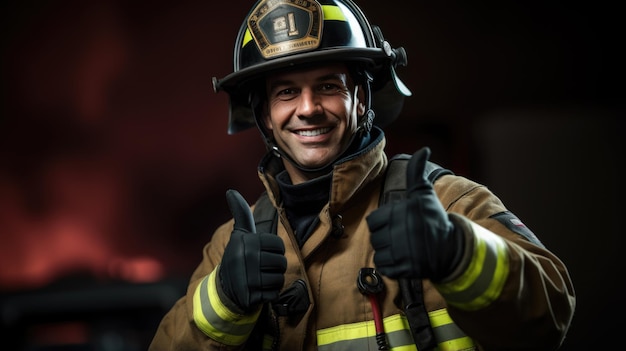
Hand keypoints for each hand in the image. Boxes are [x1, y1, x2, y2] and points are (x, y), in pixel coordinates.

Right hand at [220, 189, 286, 311]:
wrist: (223, 289)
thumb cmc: (238, 258)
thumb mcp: (239, 235)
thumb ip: (240, 214)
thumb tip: (231, 191)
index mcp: (247, 241)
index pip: (278, 245)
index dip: (273, 251)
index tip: (261, 254)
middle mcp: (248, 258)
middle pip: (281, 262)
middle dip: (274, 267)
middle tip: (260, 268)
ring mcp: (249, 278)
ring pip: (279, 278)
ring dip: (272, 281)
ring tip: (259, 279)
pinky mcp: (252, 296)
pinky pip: (274, 294)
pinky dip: (269, 294)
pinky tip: (258, 291)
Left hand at [367, 147, 463, 281]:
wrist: (451, 248)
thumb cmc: (434, 219)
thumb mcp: (424, 193)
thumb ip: (416, 172)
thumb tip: (423, 150)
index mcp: (399, 213)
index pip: (373, 220)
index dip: (383, 222)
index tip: (398, 223)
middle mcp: (398, 233)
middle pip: (375, 237)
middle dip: (386, 237)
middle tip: (402, 236)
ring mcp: (401, 252)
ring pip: (378, 252)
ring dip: (388, 252)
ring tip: (405, 247)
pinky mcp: (403, 269)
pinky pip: (383, 267)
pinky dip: (391, 266)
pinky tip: (404, 259)